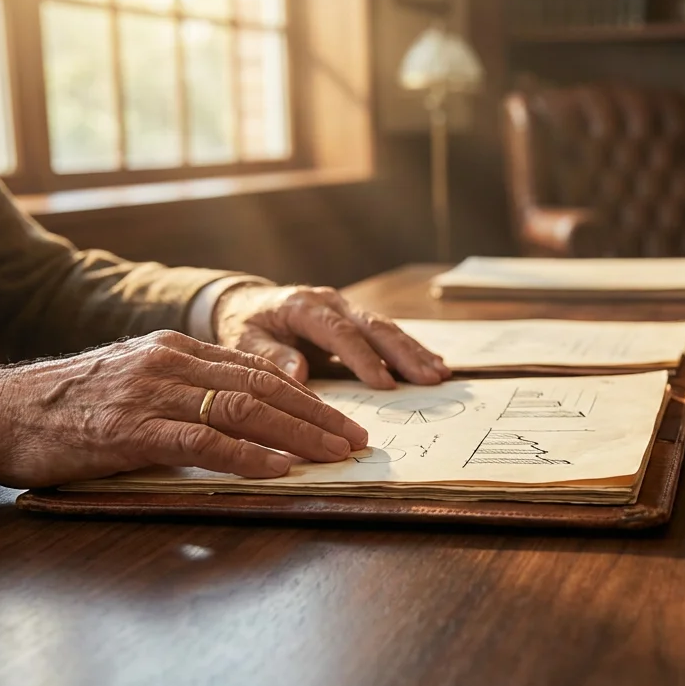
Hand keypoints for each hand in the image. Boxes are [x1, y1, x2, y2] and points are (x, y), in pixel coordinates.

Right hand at [0, 330, 367, 487]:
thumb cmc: (69, 407)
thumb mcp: (135, 383)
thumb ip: (186, 391)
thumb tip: (245, 420)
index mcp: (175, 349)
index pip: (257, 370)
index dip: (306, 397)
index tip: (340, 420)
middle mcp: (170, 362)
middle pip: (263, 387)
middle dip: (317, 416)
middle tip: (355, 441)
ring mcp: (151, 394)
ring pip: (243, 410)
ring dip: (297, 436)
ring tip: (334, 456)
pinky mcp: (132, 430)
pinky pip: (203, 441)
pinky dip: (247, 456)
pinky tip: (279, 470)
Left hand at [213, 284, 449, 388]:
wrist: (247, 302)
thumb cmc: (245, 325)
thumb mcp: (244, 340)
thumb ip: (268, 355)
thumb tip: (297, 373)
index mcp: (304, 306)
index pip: (340, 333)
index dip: (363, 358)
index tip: (384, 384)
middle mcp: (331, 301)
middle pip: (374, 327)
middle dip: (404, 354)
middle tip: (430, 378)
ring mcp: (346, 307)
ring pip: (386, 328)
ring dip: (414, 351)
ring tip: (440, 373)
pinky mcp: (355, 318)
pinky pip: (386, 333)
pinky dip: (410, 349)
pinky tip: (434, 362)